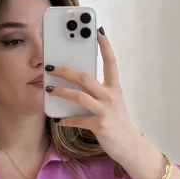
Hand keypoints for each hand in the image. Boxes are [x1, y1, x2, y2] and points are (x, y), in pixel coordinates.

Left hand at [44, 29, 144, 168]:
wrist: (131, 147)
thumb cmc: (118, 123)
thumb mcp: (112, 103)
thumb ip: (99, 92)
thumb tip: (76, 82)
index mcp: (114, 88)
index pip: (111, 62)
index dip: (105, 46)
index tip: (97, 31)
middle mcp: (110, 96)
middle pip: (85, 77)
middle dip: (65, 71)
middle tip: (50, 66)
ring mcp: (105, 111)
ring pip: (79, 96)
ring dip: (61, 92)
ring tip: (49, 89)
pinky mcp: (99, 125)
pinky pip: (77, 119)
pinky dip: (65, 119)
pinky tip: (56, 119)